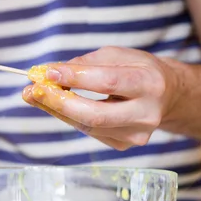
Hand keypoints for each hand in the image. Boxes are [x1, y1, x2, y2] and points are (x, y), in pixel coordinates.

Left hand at [22, 46, 179, 150]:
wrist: (167, 96)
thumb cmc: (138, 70)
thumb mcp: (117, 55)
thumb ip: (85, 63)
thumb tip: (50, 72)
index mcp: (150, 84)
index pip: (107, 82)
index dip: (75, 78)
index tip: (47, 72)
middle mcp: (146, 114)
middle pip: (95, 114)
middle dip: (59, 102)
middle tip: (33, 90)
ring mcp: (136, 134)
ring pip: (87, 125)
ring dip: (56, 109)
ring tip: (34, 94)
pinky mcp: (123, 144)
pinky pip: (88, 131)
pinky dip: (67, 117)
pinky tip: (53, 104)